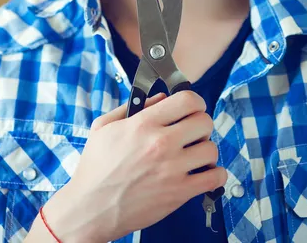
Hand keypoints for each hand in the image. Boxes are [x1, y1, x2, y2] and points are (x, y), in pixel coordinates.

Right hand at [42, 90, 226, 241]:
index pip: (187, 100)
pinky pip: (215, 178)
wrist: (90, 208)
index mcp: (144, 124)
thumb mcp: (104, 127)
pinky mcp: (179, 193)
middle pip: (205, 122)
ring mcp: (173, 169)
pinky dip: (215, 174)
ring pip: (212, 149)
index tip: (193, 107)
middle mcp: (161, 143)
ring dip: (206, 149)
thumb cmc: (95, 167)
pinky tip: (203, 172)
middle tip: (192, 132)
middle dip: (201, 124)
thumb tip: (162, 98)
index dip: (195, 101)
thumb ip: (133, 107)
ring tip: (195, 154)